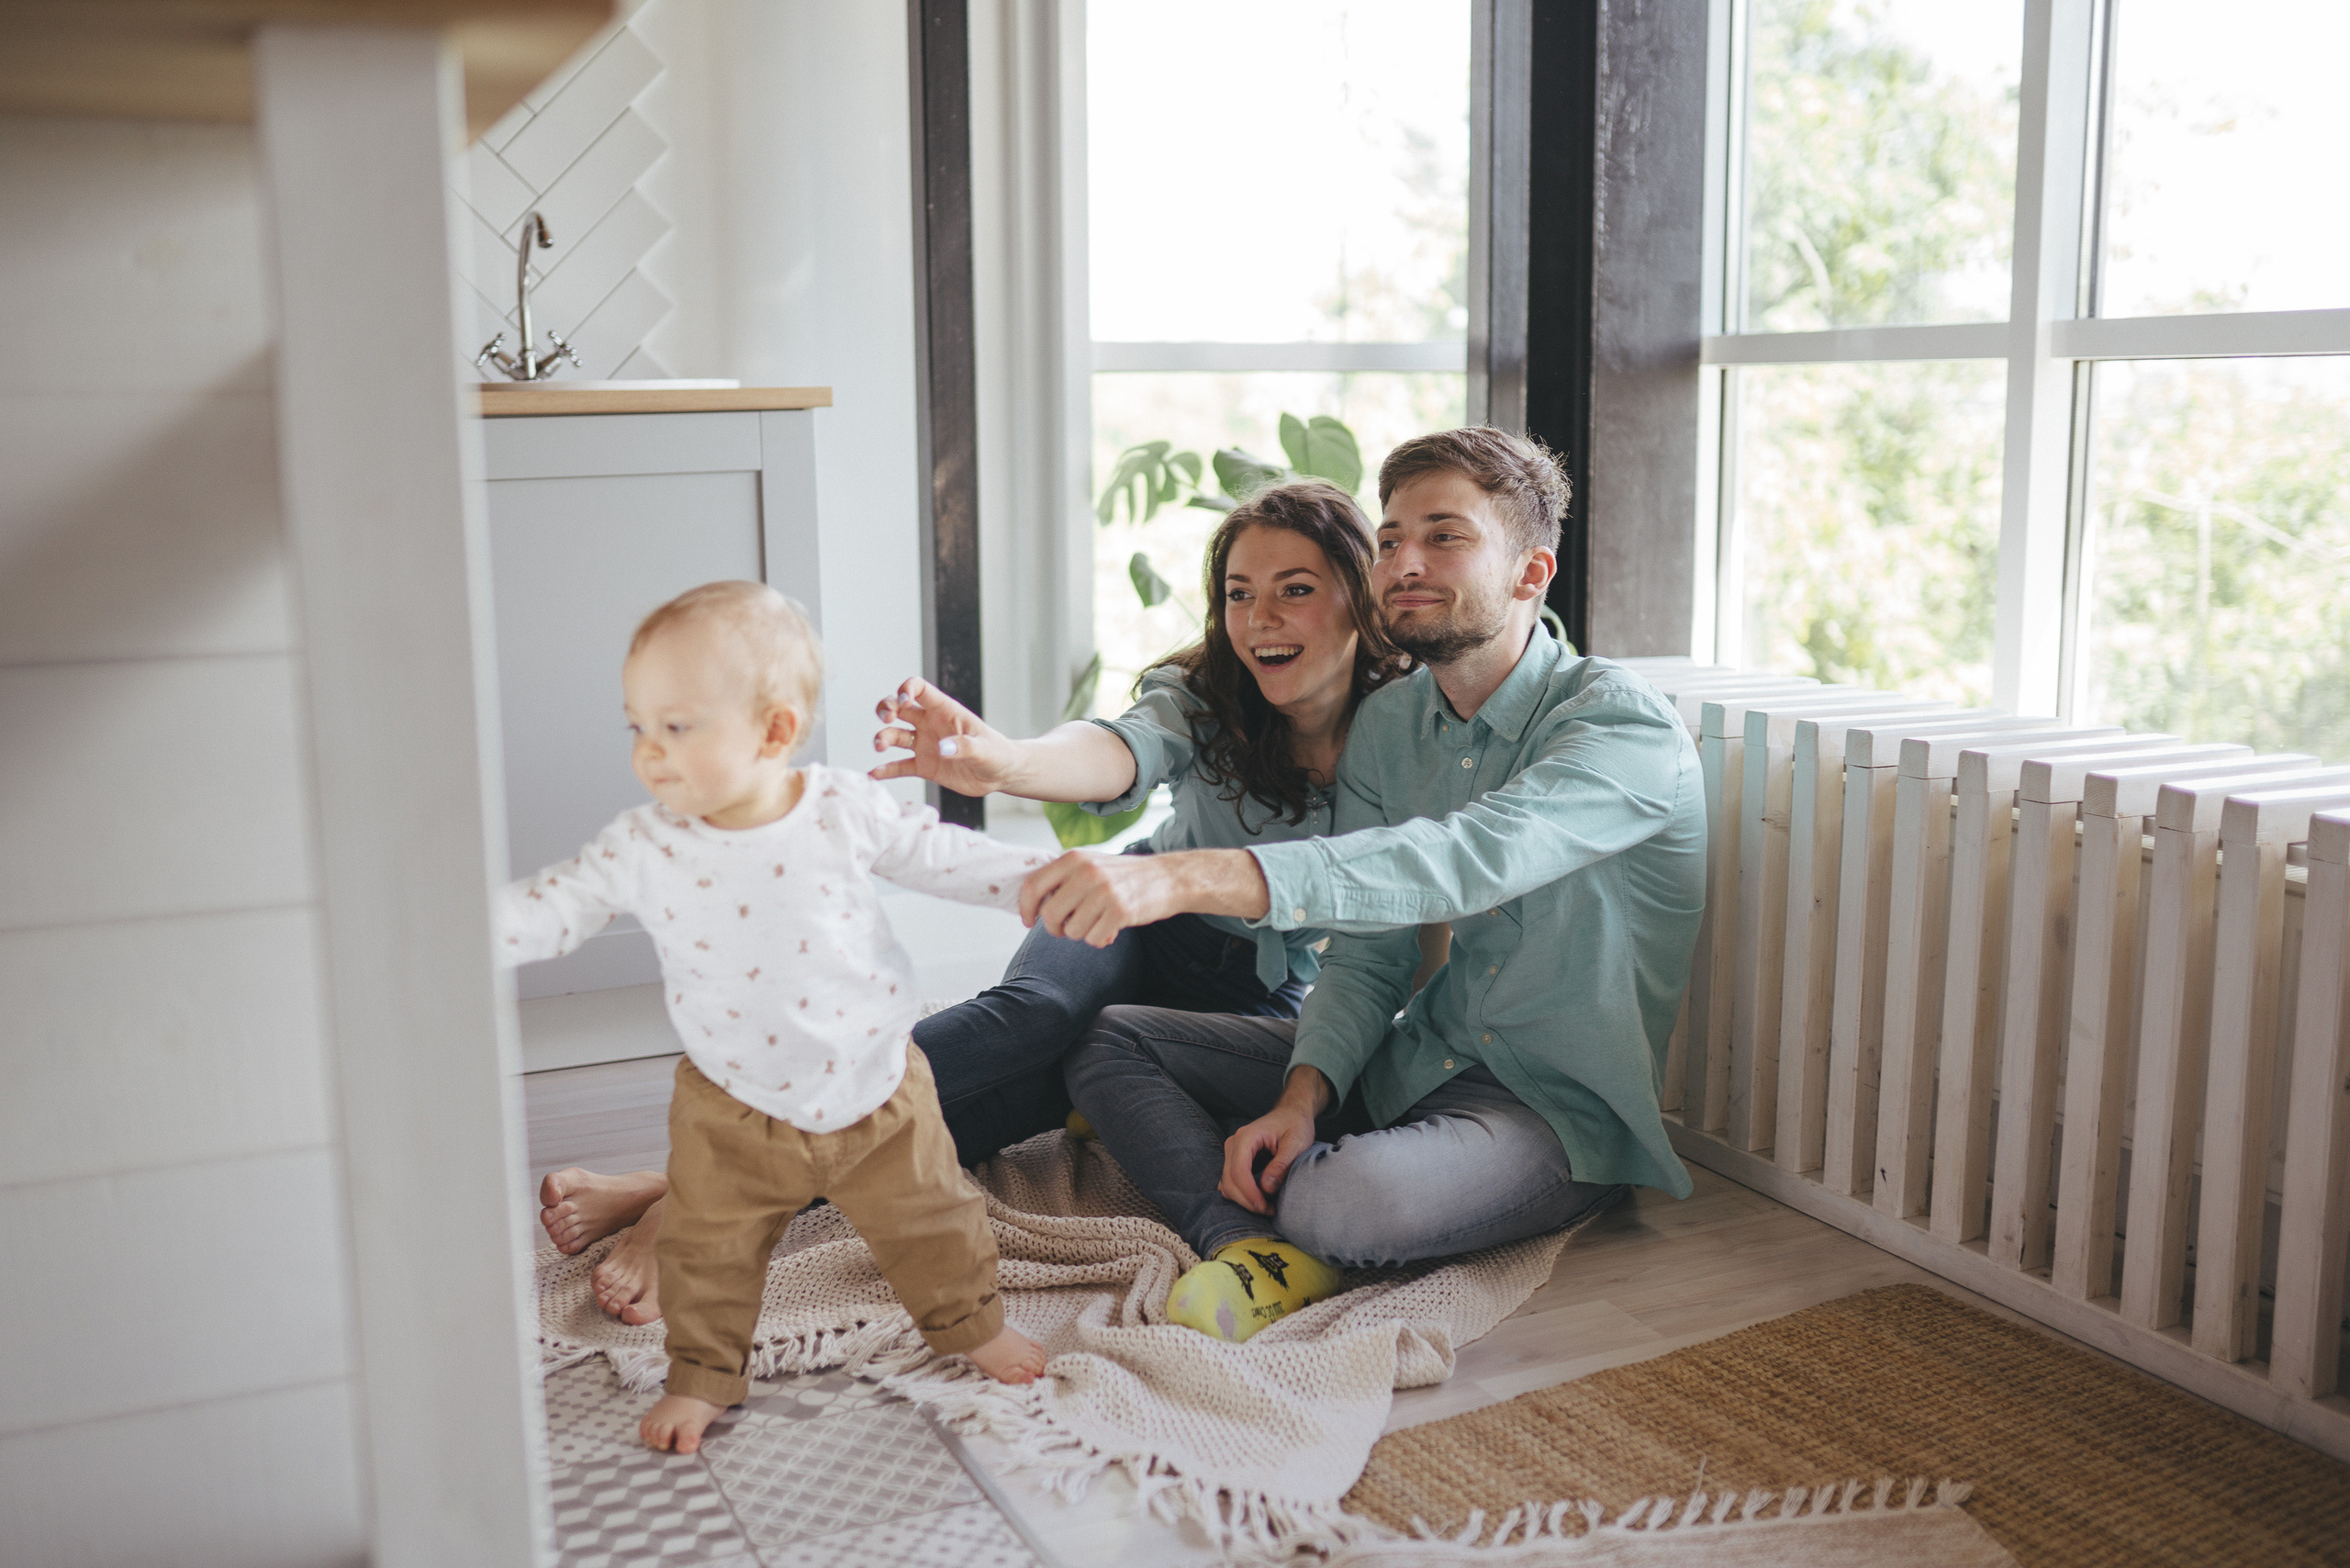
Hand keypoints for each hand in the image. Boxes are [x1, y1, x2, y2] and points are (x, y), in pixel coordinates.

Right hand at [870, 677, 1016, 795]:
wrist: (1000, 775)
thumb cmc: (997, 754)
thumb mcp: (985, 749)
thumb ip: (965, 746)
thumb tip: (943, 748)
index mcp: (944, 711)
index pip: (919, 689)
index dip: (906, 689)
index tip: (903, 701)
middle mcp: (929, 724)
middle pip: (898, 707)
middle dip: (886, 709)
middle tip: (886, 720)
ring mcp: (924, 745)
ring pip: (894, 736)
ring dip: (882, 738)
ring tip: (879, 747)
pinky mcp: (923, 766)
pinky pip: (899, 766)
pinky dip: (886, 770)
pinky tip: (873, 774)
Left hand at [1018, 849, 1179, 946]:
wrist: (1168, 878)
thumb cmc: (1125, 875)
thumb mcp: (1091, 864)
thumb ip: (1063, 878)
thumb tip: (1033, 904)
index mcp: (1074, 858)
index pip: (1033, 885)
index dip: (1025, 908)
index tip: (1028, 921)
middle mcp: (1086, 872)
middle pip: (1049, 914)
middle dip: (1055, 928)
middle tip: (1066, 928)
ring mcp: (1103, 892)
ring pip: (1071, 930)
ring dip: (1082, 933)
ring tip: (1097, 922)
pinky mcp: (1120, 911)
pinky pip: (1093, 938)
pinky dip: (1099, 939)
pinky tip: (1111, 928)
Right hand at [1218, 1069, 1329, 1213]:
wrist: (1292, 1114)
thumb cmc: (1296, 1125)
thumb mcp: (1297, 1143)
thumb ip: (1282, 1164)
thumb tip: (1266, 1187)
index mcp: (1247, 1137)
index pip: (1239, 1170)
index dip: (1249, 1193)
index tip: (1265, 1207)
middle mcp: (1234, 1143)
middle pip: (1229, 1180)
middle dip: (1247, 1201)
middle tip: (1270, 1210)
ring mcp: (1231, 1151)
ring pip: (1227, 1184)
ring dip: (1244, 1200)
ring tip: (1267, 1206)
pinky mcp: (1234, 1159)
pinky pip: (1230, 1182)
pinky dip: (1241, 1194)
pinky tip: (1259, 1199)